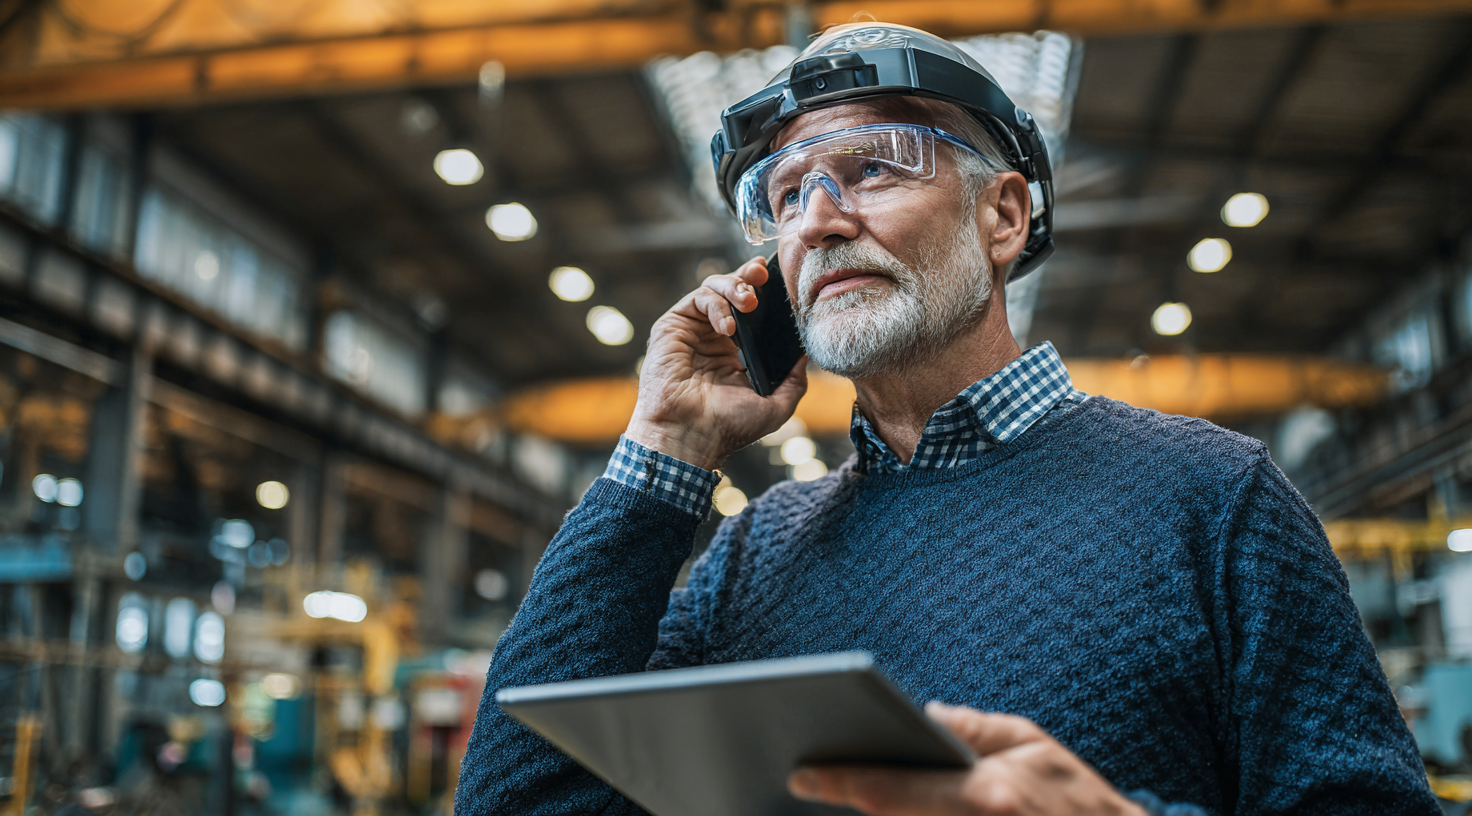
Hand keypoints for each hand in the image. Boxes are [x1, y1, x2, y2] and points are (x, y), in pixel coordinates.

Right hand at [626, 256, 807, 470]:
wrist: (691, 435)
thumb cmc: (728, 427)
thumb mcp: (776, 406)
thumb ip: (794, 380)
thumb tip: (806, 355)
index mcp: (734, 352)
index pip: (750, 312)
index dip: (762, 291)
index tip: (777, 279)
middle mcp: (712, 338)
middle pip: (731, 291)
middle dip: (748, 278)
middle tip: (763, 277)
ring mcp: (692, 331)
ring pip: (713, 288)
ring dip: (734, 287)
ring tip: (749, 302)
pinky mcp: (672, 328)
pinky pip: (696, 299)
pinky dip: (715, 304)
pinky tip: (727, 326)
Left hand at [788, 702, 1147, 815]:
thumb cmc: (1077, 801)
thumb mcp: (1033, 745)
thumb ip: (975, 727)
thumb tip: (924, 714)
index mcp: (986, 797)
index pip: (890, 791)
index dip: (839, 782)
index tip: (801, 773)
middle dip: (849, 805)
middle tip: (805, 785)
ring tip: (832, 799)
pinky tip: (881, 810)